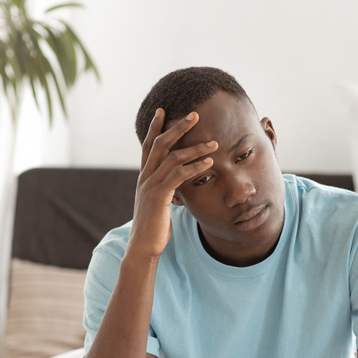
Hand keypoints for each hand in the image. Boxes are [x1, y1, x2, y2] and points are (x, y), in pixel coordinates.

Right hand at [127, 108, 219, 259]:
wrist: (143, 246)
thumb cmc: (155, 228)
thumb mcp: (160, 204)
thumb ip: (167, 191)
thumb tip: (177, 185)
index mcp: (145, 177)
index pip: (148, 146)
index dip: (155, 128)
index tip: (163, 111)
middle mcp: (145, 177)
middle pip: (160, 144)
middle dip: (177, 127)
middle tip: (194, 114)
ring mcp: (150, 185)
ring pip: (172, 158)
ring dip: (195, 148)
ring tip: (214, 143)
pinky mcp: (159, 196)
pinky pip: (179, 175)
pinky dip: (195, 167)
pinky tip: (209, 163)